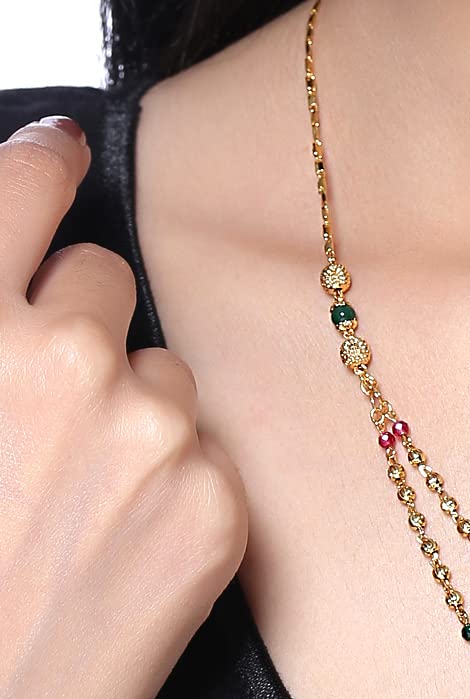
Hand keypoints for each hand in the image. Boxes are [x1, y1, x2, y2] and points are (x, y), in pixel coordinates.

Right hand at [0, 115, 247, 698]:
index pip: (23, 190)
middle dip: (79, 323)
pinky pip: (210, 447)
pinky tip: (122, 546)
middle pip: (105, 276)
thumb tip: (22, 277)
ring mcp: (155, 436)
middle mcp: (68, 366)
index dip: (41, 164)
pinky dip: (177, 482)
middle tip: (43, 411)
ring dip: (134, 410)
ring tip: (76, 502)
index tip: (59, 152)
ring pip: (167, 368)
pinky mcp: (219, 507)